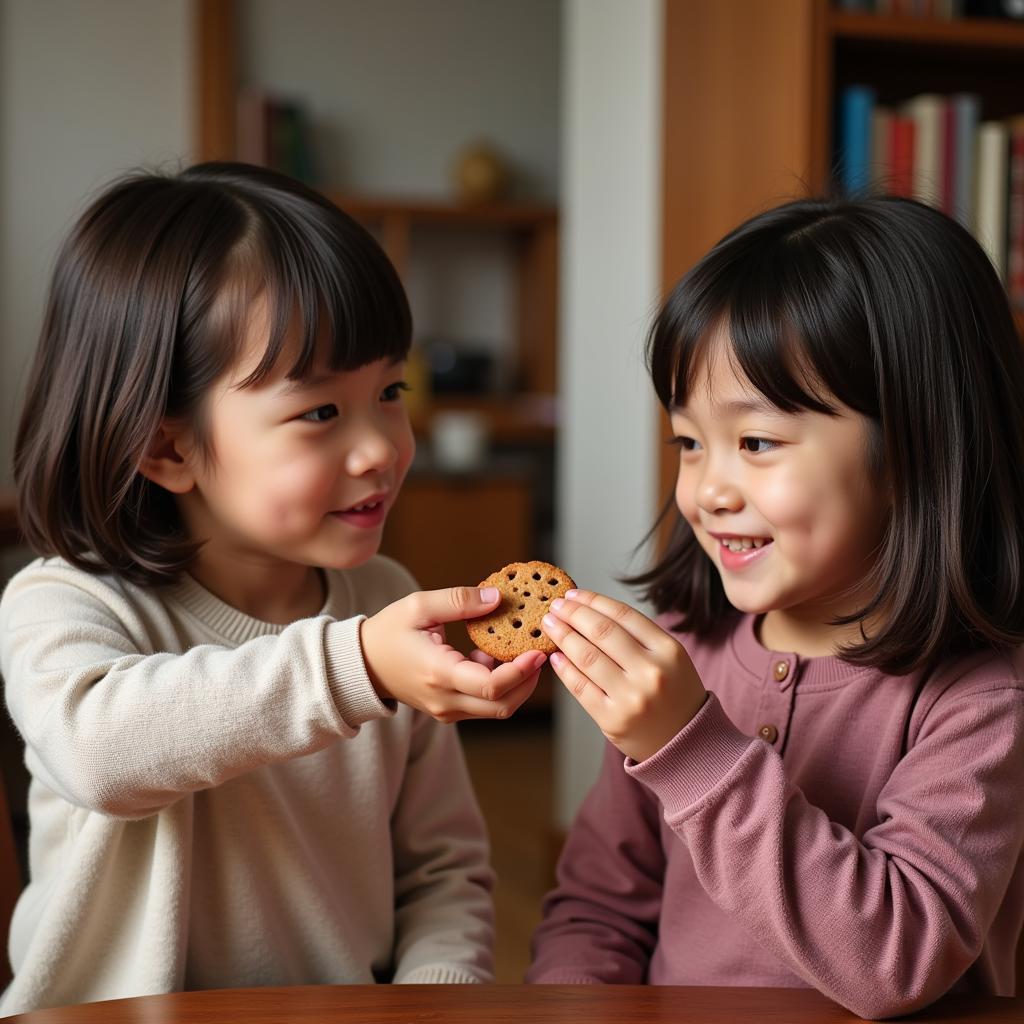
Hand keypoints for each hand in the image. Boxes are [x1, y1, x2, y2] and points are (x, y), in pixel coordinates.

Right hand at [361, 586, 545, 722]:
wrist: (361, 664)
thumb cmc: (387, 633)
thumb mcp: (418, 606)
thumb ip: (459, 601)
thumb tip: (496, 597)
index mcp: (438, 673)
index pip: (491, 686)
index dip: (521, 671)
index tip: (537, 651)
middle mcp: (445, 699)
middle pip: (502, 706)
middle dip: (528, 681)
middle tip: (540, 652)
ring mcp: (446, 709)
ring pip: (496, 709)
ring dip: (515, 684)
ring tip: (521, 651)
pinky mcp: (449, 710)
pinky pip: (483, 705)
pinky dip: (499, 686)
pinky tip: (493, 657)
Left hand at [541, 589, 705, 761]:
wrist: (687, 744)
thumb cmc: (674, 694)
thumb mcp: (671, 659)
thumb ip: (639, 637)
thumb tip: (589, 611)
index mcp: (669, 650)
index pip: (623, 615)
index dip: (593, 601)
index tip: (573, 594)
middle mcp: (651, 672)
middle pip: (602, 632)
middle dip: (573, 614)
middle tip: (555, 606)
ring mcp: (631, 698)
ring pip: (587, 657)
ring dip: (563, 636)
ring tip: (550, 625)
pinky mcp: (612, 719)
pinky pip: (580, 687)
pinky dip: (564, 668)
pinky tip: (556, 656)